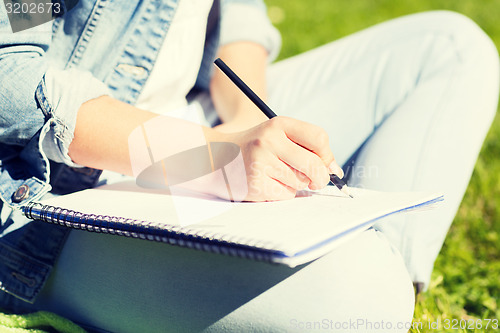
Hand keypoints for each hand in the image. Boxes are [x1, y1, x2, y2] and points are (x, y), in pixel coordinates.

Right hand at [226, 116, 341, 200]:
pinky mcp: (255, 184)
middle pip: (315, 166)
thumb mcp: (276, 136)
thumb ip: (304, 147)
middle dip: (320, 178)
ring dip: (295, 184)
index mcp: (277, 124)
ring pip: (300, 182)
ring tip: (275, 175)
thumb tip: (334, 170)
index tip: (324, 163)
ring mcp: (260, 163)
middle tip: (315, 181)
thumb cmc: (254, 148)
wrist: (213, 158)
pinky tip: (267, 184)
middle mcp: (268, 141)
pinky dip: (282, 193)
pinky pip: (286, 194)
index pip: (319, 138)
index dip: (327, 155)